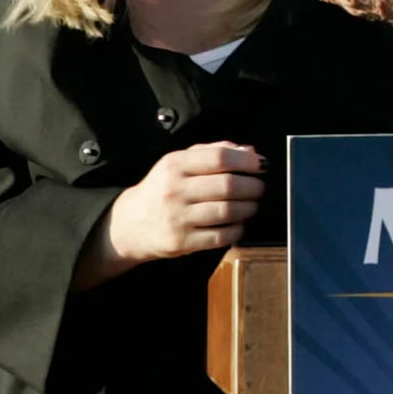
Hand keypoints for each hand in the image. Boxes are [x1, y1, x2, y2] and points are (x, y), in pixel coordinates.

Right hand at [105, 141, 265, 264]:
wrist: (130, 224)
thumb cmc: (162, 188)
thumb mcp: (180, 162)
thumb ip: (213, 151)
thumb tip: (249, 152)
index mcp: (174, 164)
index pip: (219, 158)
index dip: (246, 162)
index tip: (262, 165)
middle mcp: (174, 190)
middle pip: (227, 185)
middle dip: (253, 187)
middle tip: (260, 188)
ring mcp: (177, 218)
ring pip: (227, 211)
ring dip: (249, 208)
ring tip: (252, 204)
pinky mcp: (182, 242)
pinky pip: (221, 236)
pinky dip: (238, 229)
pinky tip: (239, 223)